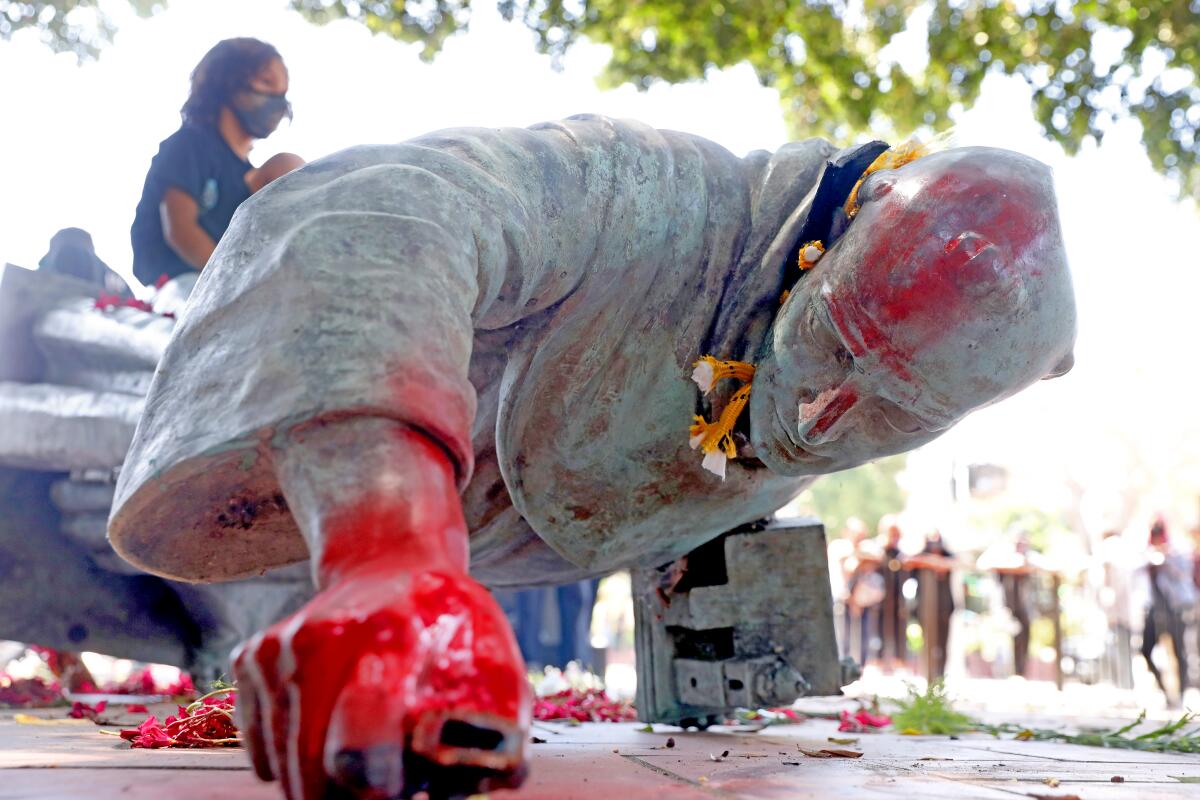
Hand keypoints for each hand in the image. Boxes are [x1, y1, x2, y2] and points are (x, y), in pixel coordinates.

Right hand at [233, 564, 529, 799]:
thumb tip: (504, 779)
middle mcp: (322, 641)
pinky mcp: (251, 657)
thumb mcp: (490, 655)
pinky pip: (262, 751)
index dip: (371, 786)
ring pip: (282, 768)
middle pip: (311, 770)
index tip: (388, 793)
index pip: (359, 746)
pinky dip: (295, 760)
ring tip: (368, 753)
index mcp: (391, 641)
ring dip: (324, 782)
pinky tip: (334, 729)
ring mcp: (280, 648)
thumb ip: (498, 721)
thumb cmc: (446, 624)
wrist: (389, 562)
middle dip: (347, 797)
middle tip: (385, 785)